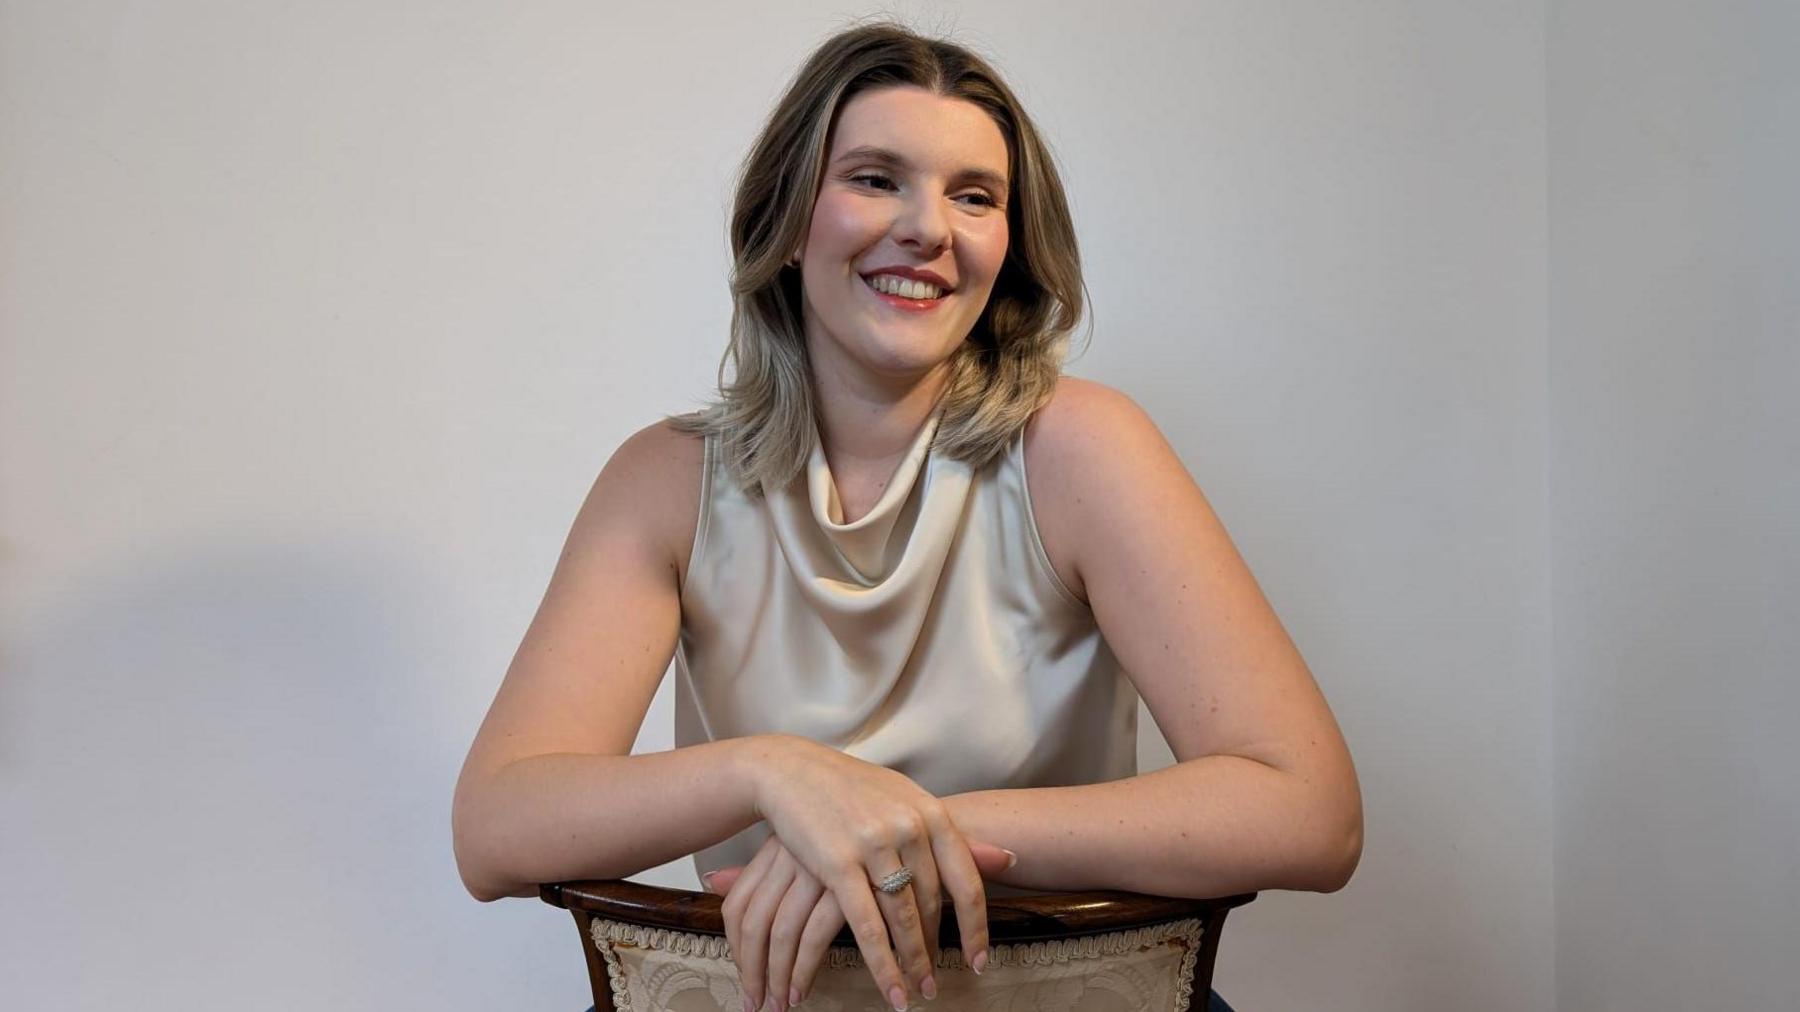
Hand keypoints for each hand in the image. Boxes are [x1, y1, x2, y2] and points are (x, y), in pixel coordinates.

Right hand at [744, 736, 997, 1008]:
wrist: (793, 770)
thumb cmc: (854, 790)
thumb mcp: (907, 800)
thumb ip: (950, 835)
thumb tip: (1011, 858)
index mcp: (931, 813)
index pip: (967, 881)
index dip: (976, 928)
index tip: (979, 961)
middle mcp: (909, 827)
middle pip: (933, 905)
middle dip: (936, 949)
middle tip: (937, 981)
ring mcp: (874, 844)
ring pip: (904, 920)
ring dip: (914, 963)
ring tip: (919, 992)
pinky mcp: (838, 863)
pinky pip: (868, 926)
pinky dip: (883, 964)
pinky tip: (892, 990)